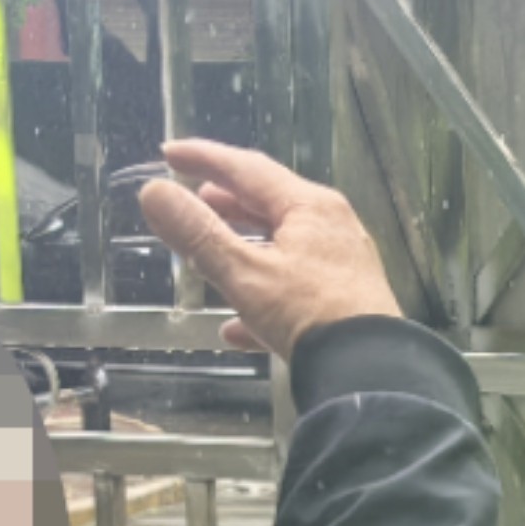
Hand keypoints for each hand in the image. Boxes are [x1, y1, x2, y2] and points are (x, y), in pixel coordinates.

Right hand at [139, 139, 402, 354]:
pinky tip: (236, 328)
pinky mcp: (345, 302)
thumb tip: (155, 193)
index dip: (204, 158)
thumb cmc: (309, 315)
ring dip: (242, 249)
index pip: (247, 168)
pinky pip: (293, 291)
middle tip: (193, 199)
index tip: (169, 153)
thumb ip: (198, 234)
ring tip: (209, 253)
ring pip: (281, 247)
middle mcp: (331, 226)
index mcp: (309, 207)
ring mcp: (341, 265)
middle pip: (269, 204)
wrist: (369, 372)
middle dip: (227, 202)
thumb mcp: (244, 273)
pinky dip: (261, 298)